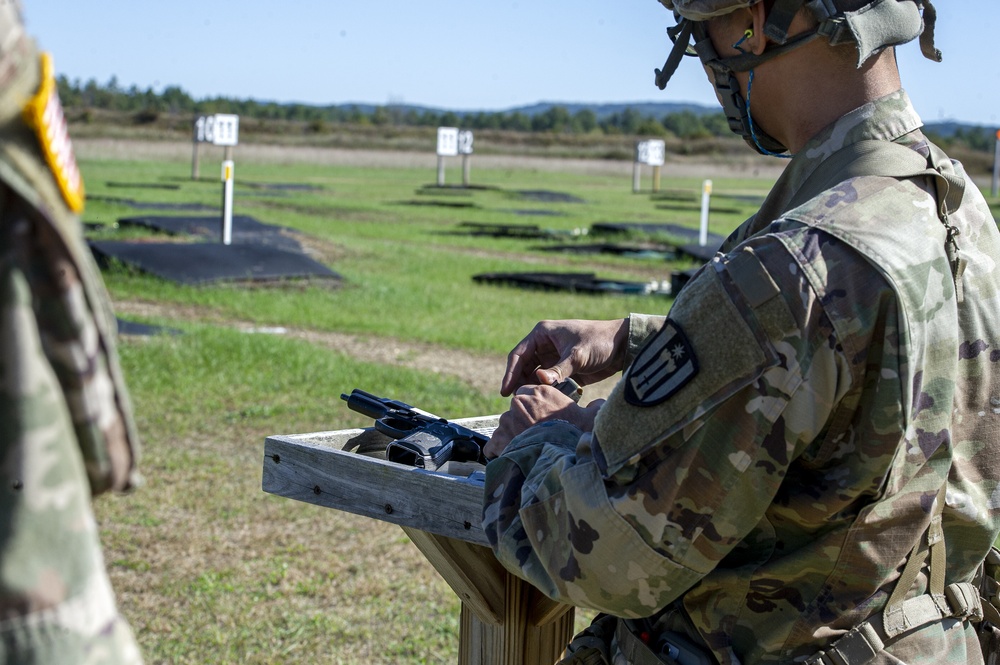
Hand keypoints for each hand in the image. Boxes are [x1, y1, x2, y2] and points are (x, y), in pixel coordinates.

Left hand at [483, 384, 603, 457]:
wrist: (565, 456)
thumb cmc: (580, 434)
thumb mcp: (592, 417)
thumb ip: (594, 407)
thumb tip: (599, 404)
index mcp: (540, 391)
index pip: (528, 392)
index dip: (534, 406)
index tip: (539, 418)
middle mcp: (520, 402)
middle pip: (516, 410)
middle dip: (522, 422)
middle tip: (535, 436)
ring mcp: (508, 420)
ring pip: (505, 427)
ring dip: (512, 437)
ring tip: (526, 451)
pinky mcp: (500, 439)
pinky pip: (493, 445)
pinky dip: (498, 453)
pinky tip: (509, 459)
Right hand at [500, 319, 628, 396]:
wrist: (624, 346)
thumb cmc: (600, 342)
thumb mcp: (578, 355)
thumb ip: (558, 369)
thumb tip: (538, 380)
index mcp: (542, 334)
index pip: (518, 354)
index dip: (510, 373)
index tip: (505, 391)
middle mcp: (545, 345)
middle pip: (524, 367)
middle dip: (520, 383)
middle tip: (517, 402)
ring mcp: (554, 358)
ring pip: (535, 376)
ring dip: (533, 388)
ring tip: (530, 403)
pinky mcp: (564, 370)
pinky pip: (550, 382)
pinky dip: (547, 391)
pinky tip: (545, 401)